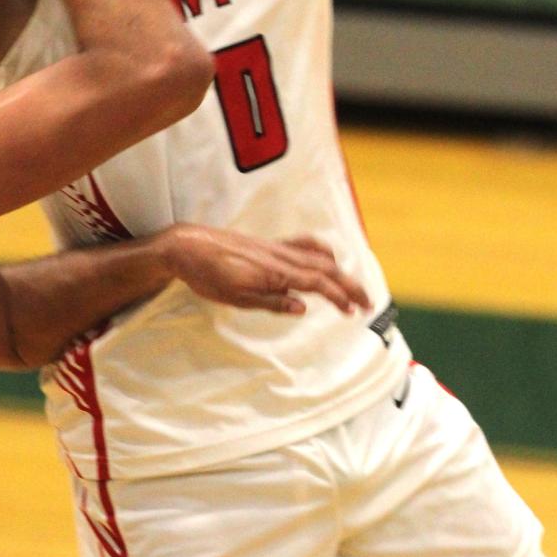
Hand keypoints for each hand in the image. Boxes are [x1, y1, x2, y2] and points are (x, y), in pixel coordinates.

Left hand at [162, 224, 371, 317]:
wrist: (189, 247)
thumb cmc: (209, 276)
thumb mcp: (237, 298)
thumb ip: (272, 302)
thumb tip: (303, 308)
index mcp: (276, 272)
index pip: (318, 284)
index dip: (340, 297)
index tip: (355, 311)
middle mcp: (281, 257)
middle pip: (326, 269)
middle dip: (350, 285)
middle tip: (367, 302)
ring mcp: (277, 248)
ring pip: (318, 256)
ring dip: (340, 271)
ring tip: (352, 285)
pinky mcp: (270, 244)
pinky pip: (303, 244)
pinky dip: (321, 252)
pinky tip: (326, 259)